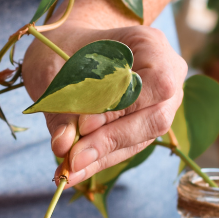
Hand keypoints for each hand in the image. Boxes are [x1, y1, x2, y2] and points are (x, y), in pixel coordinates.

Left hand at [22, 22, 186, 186]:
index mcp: (149, 45)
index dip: (123, 108)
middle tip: (72, 159)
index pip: (156, 83)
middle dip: (110, 141)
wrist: (65, 48)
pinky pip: (124, 147)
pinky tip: (71, 172)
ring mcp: (158, 103)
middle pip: (154, 118)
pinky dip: (96, 160)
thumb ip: (61, 106)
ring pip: (139, 139)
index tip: (85, 126)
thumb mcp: (52, 70)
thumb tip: (63, 145)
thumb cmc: (60, 48)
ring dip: (101, 158)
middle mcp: (166, 74)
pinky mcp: (141, 125)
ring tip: (67, 172)